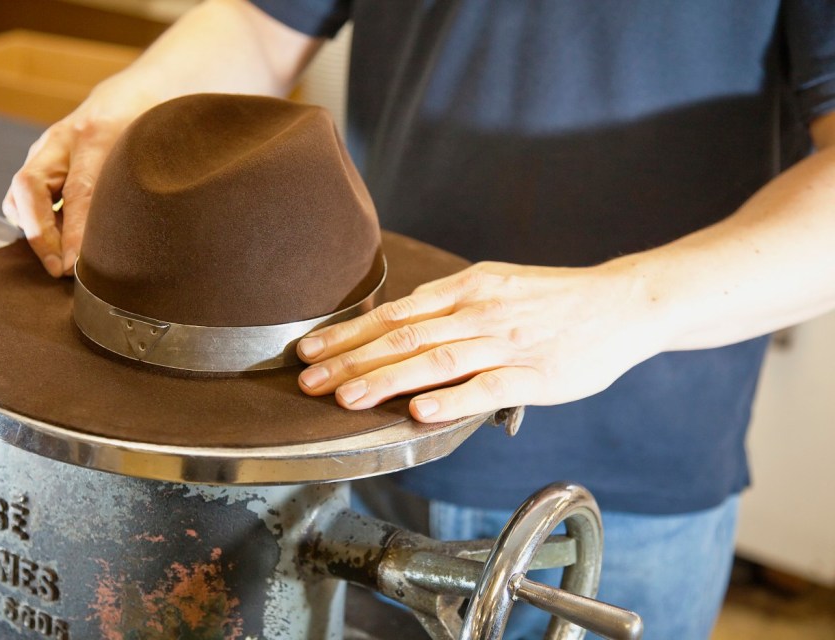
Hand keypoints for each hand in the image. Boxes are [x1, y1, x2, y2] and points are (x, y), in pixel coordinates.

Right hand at [2, 76, 158, 276]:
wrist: (131, 96)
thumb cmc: (146, 126)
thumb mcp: (155, 151)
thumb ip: (147, 186)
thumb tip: (144, 239)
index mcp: (96, 134)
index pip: (79, 190)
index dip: (75, 231)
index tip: (75, 264)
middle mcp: (62, 140)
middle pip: (30, 187)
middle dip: (39, 234)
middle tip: (59, 269)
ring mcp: (46, 150)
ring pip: (20, 193)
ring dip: (33, 231)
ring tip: (58, 261)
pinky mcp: (41, 162)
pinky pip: (23, 197)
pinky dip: (34, 223)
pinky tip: (57, 243)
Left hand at [296, 260, 664, 421]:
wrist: (621, 302)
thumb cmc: (552, 300)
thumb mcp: (495, 286)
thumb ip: (449, 308)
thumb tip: (399, 329)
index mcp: (466, 288)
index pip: (394, 313)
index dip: (348, 334)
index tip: (309, 351)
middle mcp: (479, 311)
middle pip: (403, 336)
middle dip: (350, 361)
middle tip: (308, 382)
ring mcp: (506, 342)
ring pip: (435, 360)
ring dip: (385, 380)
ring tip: (345, 399)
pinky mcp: (535, 373)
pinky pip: (487, 387)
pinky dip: (451, 400)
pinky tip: (418, 412)